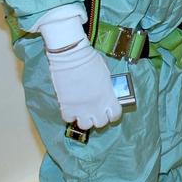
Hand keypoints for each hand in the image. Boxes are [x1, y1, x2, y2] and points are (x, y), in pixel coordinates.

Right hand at [37, 7, 121, 129]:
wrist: (71, 56)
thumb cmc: (90, 59)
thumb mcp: (105, 73)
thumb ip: (107, 87)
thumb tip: (106, 92)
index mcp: (108, 96)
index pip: (115, 114)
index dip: (113, 115)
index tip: (110, 112)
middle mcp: (96, 105)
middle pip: (101, 123)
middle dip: (99, 118)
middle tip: (96, 111)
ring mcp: (81, 108)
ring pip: (85, 125)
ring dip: (85, 119)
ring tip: (83, 112)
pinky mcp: (66, 106)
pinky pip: (68, 118)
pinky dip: (70, 115)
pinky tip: (71, 108)